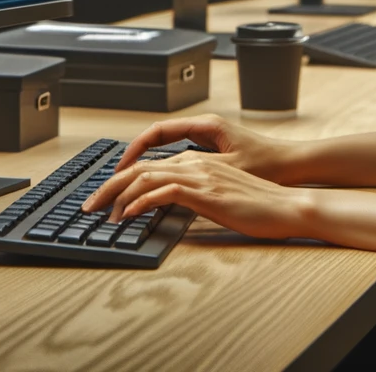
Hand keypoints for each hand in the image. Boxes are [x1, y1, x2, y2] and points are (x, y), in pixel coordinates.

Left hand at [81, 149, 312, 237]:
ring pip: (146, 177)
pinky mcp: (205, 192)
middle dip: (109, 186)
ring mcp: (199, 175)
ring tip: (102, 214)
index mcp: (197, 160)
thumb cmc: (259, 204)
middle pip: (140, 167)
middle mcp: (194, 162)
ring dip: (118, 195)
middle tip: (89, 206)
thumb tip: (170, 207)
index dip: (123, 177)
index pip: (150, 164)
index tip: (105, 196)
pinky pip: (163, 192)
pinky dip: (141, 202)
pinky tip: (129, 215)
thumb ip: (195, 195)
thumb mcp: (220, 197)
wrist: (287, 205)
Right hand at [111, 114, 293, 182]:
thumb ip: (198, 171)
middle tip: (113, 181)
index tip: (119, 169)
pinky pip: (178, 156)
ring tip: (127, 183)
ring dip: (146, 164)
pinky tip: (155, 185)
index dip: (134, 151)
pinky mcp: (213, 152)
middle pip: (156, 139)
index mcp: (205, 126)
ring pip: (166, 148)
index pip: (157, 132)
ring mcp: (207, 139)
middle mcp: (203, 128)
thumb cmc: (270, 165)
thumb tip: (164, 176)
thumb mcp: (230, 170)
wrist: (296, 165)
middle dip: (133, 159)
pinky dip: (163, 167)